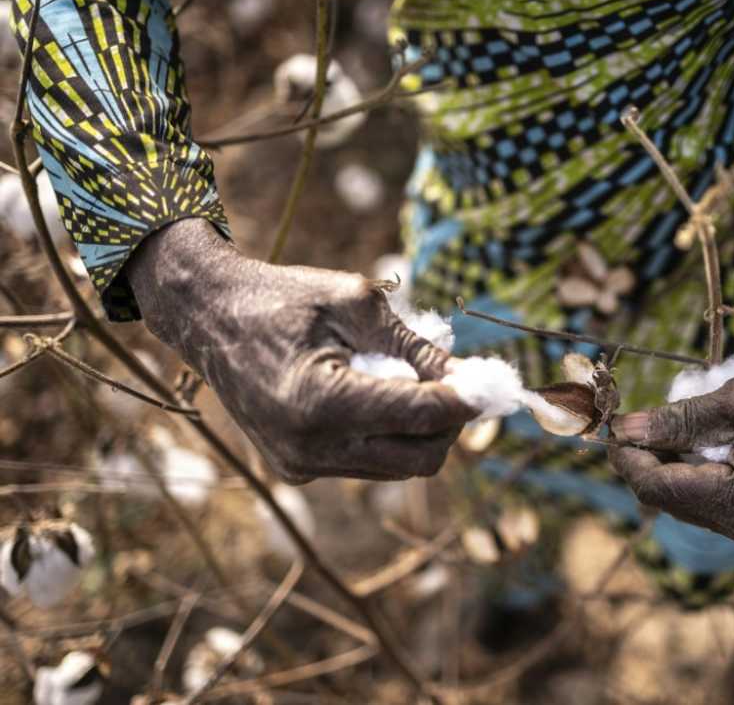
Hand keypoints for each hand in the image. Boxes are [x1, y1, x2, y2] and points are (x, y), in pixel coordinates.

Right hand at [126, 219, 475, 481]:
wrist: (208, 317)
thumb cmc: (283, 297)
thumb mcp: (356, 304)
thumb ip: (416, 346)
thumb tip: (470, 380)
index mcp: (322, 403)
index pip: (422, 417)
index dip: (465, 401)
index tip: (491, 383)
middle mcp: (311, 448)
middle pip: (420, 460)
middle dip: (448, 422)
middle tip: (453, 381)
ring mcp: (301, 466)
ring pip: (397, 466)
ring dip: (418, 429)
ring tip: (399, 377)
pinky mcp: (298, 470)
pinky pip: (367, 463)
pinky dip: (386, 434)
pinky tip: (368, 391)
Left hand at [609, 360, 733, 545]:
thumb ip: (678, 421)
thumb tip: (624, 430)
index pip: (657, 488)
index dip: (625, 456)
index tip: (606, 423)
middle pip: (670, 498)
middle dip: (645, 460)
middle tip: (630, 419)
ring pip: (691, 497)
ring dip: (671, 462)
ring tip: (663, 422)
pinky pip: (717, 493)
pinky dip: (699, 465)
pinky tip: (699, 435)